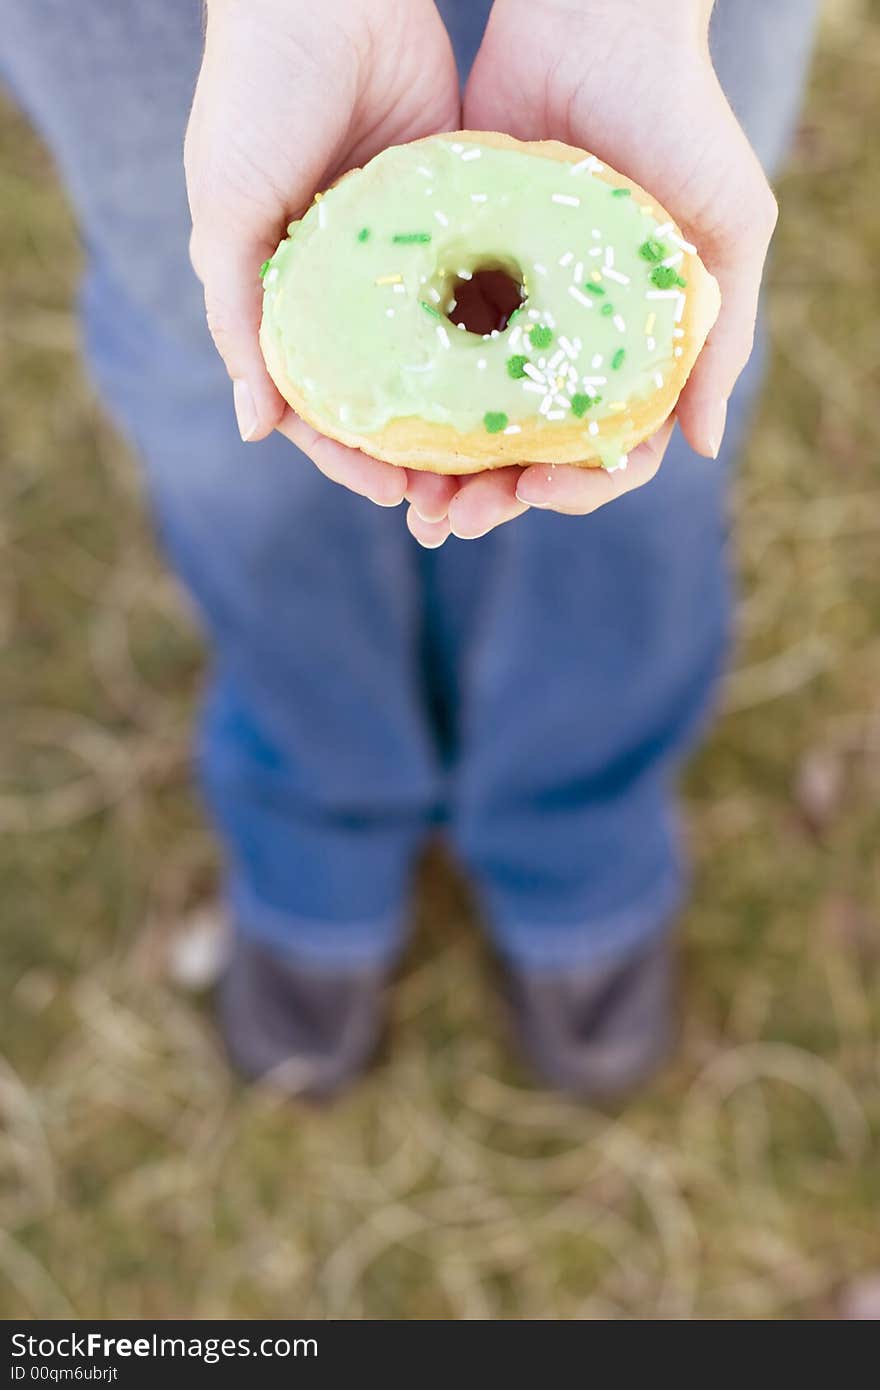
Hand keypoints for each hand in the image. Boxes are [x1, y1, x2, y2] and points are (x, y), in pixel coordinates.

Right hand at [184, 0, 459, 507]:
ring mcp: (407, 259)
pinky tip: (536, 376)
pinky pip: (486, 291)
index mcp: (286, 300)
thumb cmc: (254, 98)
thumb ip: (237, 318)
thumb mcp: (225, 211)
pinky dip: (505, 336)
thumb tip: (256, 429)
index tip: (395, 494)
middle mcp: (350, 292)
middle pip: (390, 396)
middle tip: (463, 499)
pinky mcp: (457, 218)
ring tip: (507, 458)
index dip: (352, 457)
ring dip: (470, 413)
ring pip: (445, 358)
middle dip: (421, 453)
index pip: (320, 406)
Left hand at [410, 0, 775, 544]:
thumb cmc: (681, 118)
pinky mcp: (457, 272)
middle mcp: (570, 340)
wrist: (597, 19)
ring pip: (473, 417)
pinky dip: (409, 395)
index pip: (612, 447)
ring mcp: (512, 312)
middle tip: (453, 521)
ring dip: (443, 468)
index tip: (539, 495)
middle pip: (531, 449)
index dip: (579, 487)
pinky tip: (380, 423)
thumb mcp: (730, 228)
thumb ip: (722, 337)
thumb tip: (699, 448)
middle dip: (495, 496)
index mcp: (636, 347)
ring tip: (410, 498)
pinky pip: (429, 349)